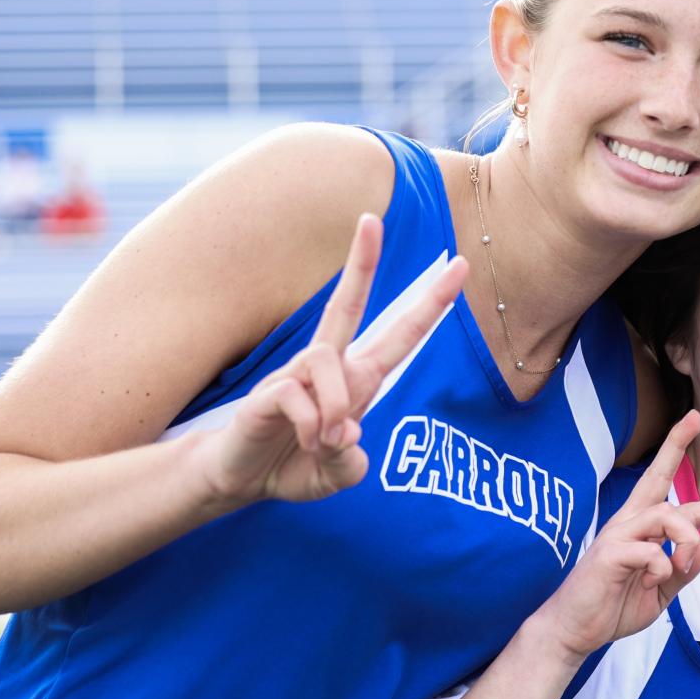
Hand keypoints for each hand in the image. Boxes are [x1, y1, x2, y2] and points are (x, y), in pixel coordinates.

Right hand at [199, 214, 467, 507]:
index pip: (400, 333)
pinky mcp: (268, 392)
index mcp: (358, 378)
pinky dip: (311, 427)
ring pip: (327, 364)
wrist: (240, 480)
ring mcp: (295, 375)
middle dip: (360, 262)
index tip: (459, 265)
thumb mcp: (339, 473)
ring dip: (336, 408)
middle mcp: (329, 367)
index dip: (430, 303)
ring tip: (326, 442)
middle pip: (346, 304)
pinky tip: (306, 443)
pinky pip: (298, 396)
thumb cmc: (294, 465)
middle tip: (371, 218)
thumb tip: (347, 433)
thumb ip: (351, 462)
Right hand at [532, 411, 699, 660]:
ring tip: (680, 564)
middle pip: (656, 476)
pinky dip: (661, 566)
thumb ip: (684, 570)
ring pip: (664, 513)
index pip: (676, 499)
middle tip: (696, 416)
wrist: (574, 632)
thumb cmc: (614, 607)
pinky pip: (649, 550)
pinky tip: (650, 581)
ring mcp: (617, 535)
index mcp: (643, 531)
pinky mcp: (608, 554)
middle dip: (675, 445)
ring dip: (685, 536)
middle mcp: (630, 524)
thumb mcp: (661, 591)